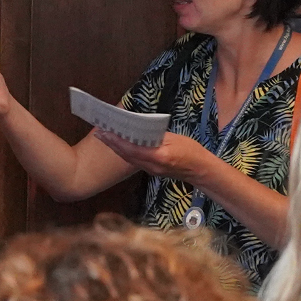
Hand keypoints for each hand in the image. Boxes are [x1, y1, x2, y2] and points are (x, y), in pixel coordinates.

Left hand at [98, 129, 218, 182]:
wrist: (201, 170)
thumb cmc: (192, 151)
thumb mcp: (175, 139)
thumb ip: (157, 136)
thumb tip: (140, 129)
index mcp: (159, 156)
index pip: (133, 149)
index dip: (118, 141)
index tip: (106, 131)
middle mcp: (152, 166)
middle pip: (127, 155)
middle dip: (112, 143)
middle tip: (99, 131)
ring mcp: (151, 170)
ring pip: (129, 159)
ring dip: (116, 148)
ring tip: (105, 136)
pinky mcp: (152, 171)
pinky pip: (134, 161)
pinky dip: (125, 152)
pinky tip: (120, 144)